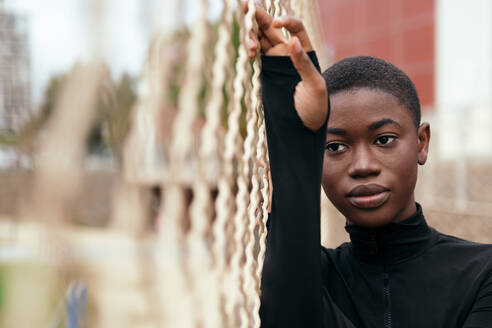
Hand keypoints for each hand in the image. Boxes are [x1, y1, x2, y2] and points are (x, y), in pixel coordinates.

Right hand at [246, 3, 328, 130]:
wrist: (304, 127)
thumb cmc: (316, 107)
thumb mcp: (315, 86)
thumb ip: (303, 64)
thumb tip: (292, 41)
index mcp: (305, 50)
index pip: (295, 27)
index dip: (285, 21)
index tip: (277, 25)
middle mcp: (288, 52)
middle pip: (271, 27)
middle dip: (258, 15)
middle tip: (244, 5)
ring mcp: (275, 61)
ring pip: (260, 38)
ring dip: (251, 34)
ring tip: (250, 47)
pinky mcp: (264, 72)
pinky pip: (254, 54)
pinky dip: (249, 49)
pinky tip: (249, 52)